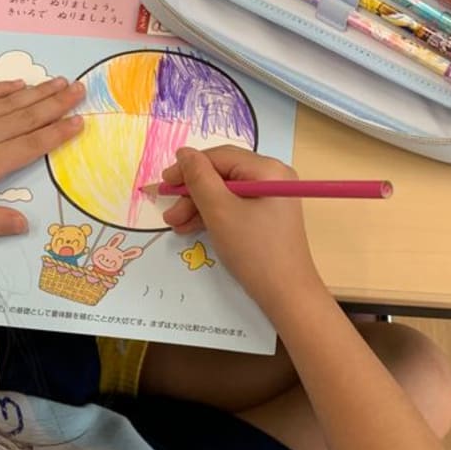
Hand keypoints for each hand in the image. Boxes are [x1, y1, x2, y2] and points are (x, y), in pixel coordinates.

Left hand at [0, 77, 84, 235]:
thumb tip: (25, 225)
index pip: (32, 145)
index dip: (57, 133)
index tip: (79, 122)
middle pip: (28, 117)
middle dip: (56, 104)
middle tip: (80, 91)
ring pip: (11, 102)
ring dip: (38, 92)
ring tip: (61, 82)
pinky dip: (3, 88)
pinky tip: (19, 83)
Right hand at [161, 146, 322, 306]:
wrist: (286, 295)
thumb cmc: (254, 250)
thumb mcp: (220, 211)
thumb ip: (199, 178)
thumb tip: (184, 153)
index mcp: (268, 169)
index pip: (220, 157)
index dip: (188, 167)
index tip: (164, 183)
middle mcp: (273, 178)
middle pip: (222, 175)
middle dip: (192, 193)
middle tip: (169, 212)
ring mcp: (271, 198)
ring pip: (226, 193)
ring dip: (198, 207)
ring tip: (176, 225)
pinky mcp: (267, 217)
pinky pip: (235, 207)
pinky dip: (213, 216)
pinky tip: (192, 228)